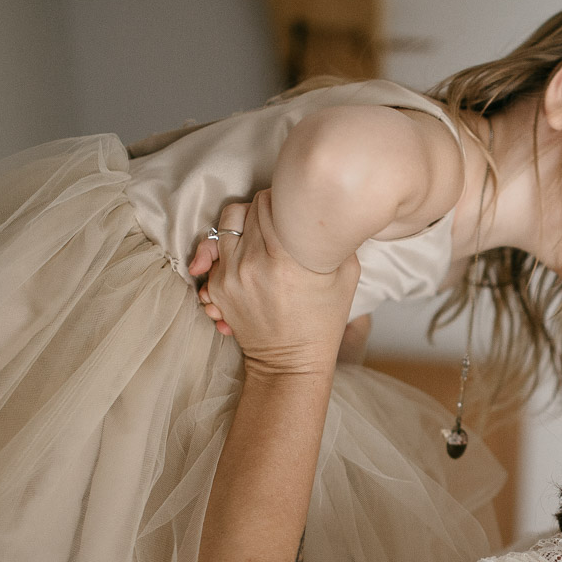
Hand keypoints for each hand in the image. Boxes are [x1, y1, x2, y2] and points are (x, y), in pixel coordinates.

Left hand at [196, 192, 359, 376]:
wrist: (291, 363)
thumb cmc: (322, 320)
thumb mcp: (346, 274)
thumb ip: (337, 238)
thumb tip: (329, 209)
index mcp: (284, 255)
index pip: (267, 201)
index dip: (278, 199)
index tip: (288, 208)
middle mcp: (251, 261)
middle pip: (242, 210)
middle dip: (259, 212)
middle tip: (275, 224)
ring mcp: (229, 276)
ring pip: (223, 228)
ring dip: (239, 229)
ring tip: (257, 241)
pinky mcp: (217, 289)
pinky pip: (214, 255)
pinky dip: (227, 253)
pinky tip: (245, 262)